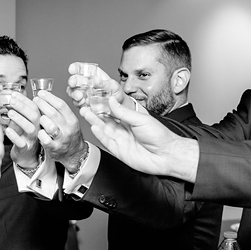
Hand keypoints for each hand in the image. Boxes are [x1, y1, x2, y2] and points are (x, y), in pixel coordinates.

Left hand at [4, 91, 40, 167]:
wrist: (27, 156)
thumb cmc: (25, 136)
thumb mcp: (25, 122)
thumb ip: (21, 112)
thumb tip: (10, 98)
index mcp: (37, 120)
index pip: (34, 107)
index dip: (25, 100)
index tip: (14, 94)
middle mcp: (37, 129)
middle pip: (34, 116)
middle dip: (23, 107)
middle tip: (12, 101)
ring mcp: (32, 139)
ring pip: (30, 129)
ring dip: (20, 119)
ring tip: (10, 113)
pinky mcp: (25, 149)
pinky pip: (21, 143)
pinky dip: (14, 136)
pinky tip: (7, 130)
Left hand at [34, 90, 87, 170]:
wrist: (75, 153)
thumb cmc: (68, 133)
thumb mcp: (69, 121)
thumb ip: (60, 111)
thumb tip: (45, 96)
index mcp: (72, 120)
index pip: (61, 105)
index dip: (49, 98)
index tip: (41, 93)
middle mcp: (68, 129)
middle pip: (53, 114)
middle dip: (42, 105)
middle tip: (34, 100)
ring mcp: (62, 140)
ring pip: (50, 127)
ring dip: (42, 119)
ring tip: (37, 117)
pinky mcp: (55, 149)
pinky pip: (46, 140)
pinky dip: (41, 134)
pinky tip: (38, 131)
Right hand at [66, 62, 134, 109]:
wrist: (119, 108)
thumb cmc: (116, 93)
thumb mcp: (113, 86)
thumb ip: (104, 83)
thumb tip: (95, 79)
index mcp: (93, 74)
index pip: (82, 68)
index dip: (75, 68)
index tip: (72, 69)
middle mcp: (85, 83)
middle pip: (74, 79)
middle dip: (72, 81)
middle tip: (73, 83)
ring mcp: (83, 93)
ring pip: (72, 91)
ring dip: (73, 93)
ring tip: (79, 96)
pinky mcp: (83, 104)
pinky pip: (76, 103)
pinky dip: (77, 102)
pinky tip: (82, 103)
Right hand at [80, 97, 198, 180]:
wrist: (166, 155)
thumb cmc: (159, 135)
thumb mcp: (141, 119)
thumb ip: (124, 112)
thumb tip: (111, 100)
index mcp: (131, 118)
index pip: (114, 108)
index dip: (104, 102)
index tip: (94, 94)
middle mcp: (124, 128)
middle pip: (106, 119)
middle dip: (95, 111)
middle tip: (84, 103)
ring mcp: (121, 139)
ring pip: (104, 129)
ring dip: (94, 120)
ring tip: (85, 112)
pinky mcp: (118, 150)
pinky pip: (106, 141)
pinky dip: (99, 134)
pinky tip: (93, 126)